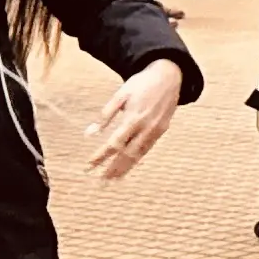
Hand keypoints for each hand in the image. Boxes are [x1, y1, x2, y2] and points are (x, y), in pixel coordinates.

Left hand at [84, 56, 185, 180]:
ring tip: (112, 180)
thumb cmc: (141, 84)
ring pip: (138, 155)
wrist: (169, 76)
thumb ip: (105, 115)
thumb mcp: (120, 95)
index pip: (114, 144)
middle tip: (100, 181)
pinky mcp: (161, 130)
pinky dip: (136, 160)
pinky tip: (128, 166)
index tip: (89, 166)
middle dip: (112, 168)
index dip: (101, 156)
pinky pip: (146, 149)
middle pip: (126, 154)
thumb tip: (89, 133)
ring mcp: (155, 130)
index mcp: (134, 118)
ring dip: (125, 168)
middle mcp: (146, 127)